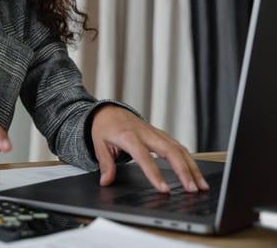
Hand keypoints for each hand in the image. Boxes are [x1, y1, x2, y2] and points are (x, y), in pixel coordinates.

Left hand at [90, 104, 209, 192]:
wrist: (109, 112)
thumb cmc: (105, 127)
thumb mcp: (99, 144)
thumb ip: (105, 164)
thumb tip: (106, 181)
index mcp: (129, 136)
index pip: (144, 157)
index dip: (154, 173)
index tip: (163, 189)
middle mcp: (146, 134)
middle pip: (170, 151)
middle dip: (183, 171)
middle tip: (191, 189)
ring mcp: (156, 134)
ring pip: (179, 149)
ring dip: (192, 167)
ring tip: (201, 186)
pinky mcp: (162, 136)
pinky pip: (179, 147)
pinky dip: (189, 161)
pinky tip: (196, 173)